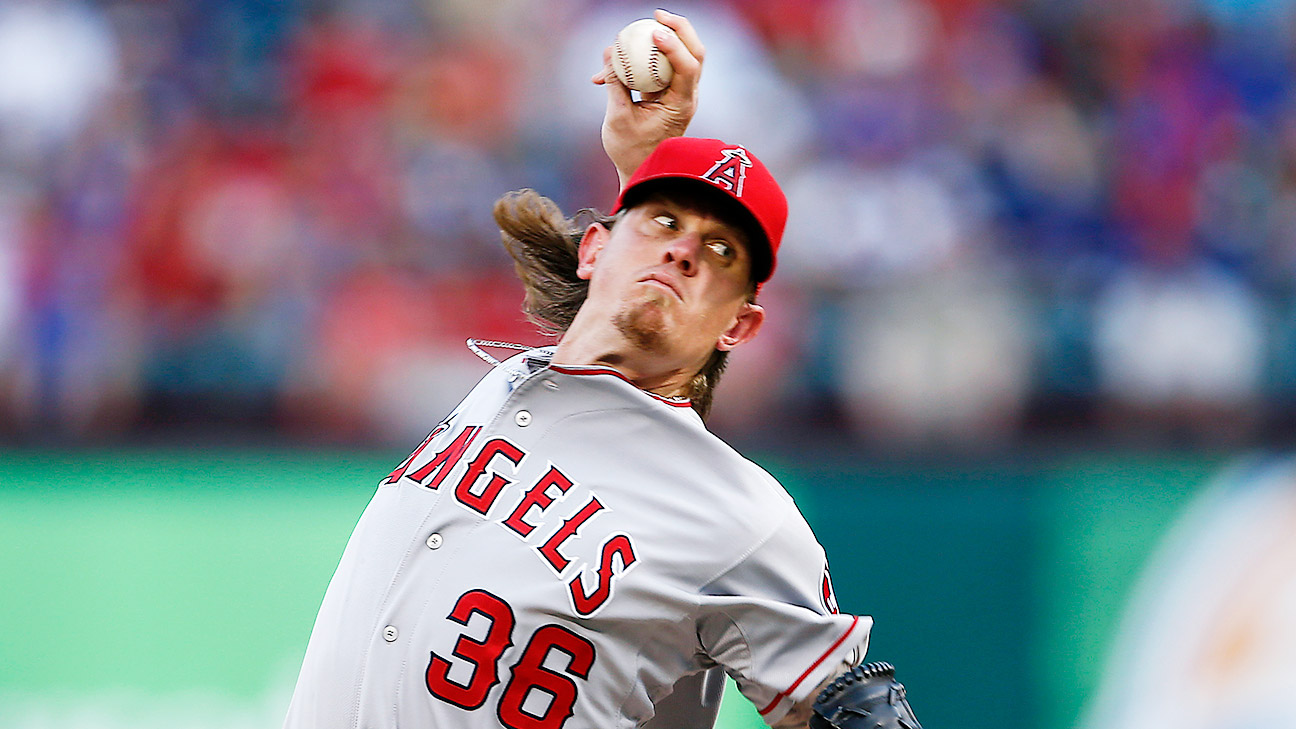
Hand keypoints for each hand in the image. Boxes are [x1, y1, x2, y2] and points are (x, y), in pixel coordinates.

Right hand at [592, 9, 704, 188]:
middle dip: (679, 29)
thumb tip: (609, 51)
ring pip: (684, 56)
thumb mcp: (617, 118)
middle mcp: (687, 96)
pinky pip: (664, 65)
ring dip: (668, 36)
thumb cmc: (630, 152)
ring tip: (645, 25)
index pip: (688, 68)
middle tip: (656, 15)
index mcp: (681, 106)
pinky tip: (622, 55)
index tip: (654, 33)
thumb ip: (615, 83)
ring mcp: (681, 93)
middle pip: (695, 53)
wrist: (640, 171)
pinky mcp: (670, 92)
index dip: (674, 46)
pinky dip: (648, 56)